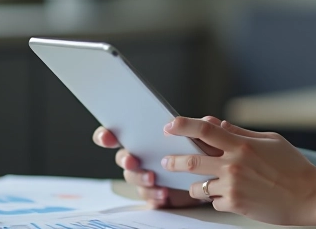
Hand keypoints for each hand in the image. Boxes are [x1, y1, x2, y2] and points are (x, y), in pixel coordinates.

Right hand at [92, 116, 222, 208]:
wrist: (208, 178)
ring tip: (152, 178)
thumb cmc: (199, 152)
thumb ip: (202, 128)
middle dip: (125, 159)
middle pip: (122, 157)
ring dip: (140, 178)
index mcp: (144, 137)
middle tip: (133, 160)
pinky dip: (154, 194)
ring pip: (133, 178)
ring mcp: (145, 175)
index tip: (108, 137)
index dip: (106, 135)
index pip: (116, 134)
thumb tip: (207, 120)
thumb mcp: (202, 138)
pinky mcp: (154, 193)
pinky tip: (164, 193)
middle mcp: (140, 157)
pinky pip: (148, 196)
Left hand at [161, 117, 315, 226]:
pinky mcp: (235, 204)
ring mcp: (233, 186)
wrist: (309, 196)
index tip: (170, 125)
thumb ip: (241, 133)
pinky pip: (214, 202)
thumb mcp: (270, 141)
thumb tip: (219, 123)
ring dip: (196, 185)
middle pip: (192, 160)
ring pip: (198, 186)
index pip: (206, 130)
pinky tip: (228, 196)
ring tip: (200, 185)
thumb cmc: (293, 167)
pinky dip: (217, 199)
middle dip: (174, 161)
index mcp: (242, 145)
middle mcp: (234, 164)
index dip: (184, 125)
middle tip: (167, 161)